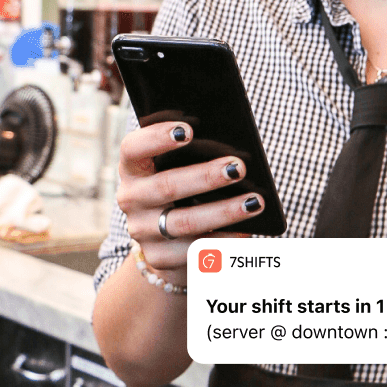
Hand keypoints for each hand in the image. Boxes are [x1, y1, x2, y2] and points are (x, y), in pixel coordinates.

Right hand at [116, 121, 262, 279]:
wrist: (168, 239)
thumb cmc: (185, 185)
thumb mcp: (181, 167)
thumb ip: (197, 154)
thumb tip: (234, 153)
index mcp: (134, 167)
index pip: (133, 148)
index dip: (156, 138)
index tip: (188, 130)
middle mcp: (131, 198)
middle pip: (166, 186)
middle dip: (205, 176)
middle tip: (239, 167)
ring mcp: (142, 230)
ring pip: (184, 222)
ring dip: (223, 211)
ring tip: (255, 202)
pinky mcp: (159, 256)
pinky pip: (195, 251)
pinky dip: (224, 240)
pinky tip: (247, 231)